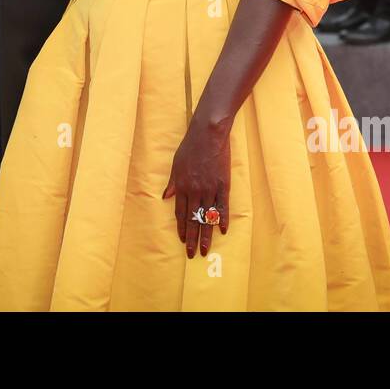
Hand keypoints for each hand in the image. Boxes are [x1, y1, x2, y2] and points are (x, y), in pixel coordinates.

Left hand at [162, 118, 230, 257]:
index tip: (181, 240)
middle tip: (191, 254)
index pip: (180, 213)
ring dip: (206, 234)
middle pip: (193, 219)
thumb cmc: (190, 147)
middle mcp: (195, 190)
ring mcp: (210, 189)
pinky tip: (222, 231)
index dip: (181, 228)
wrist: (208, 134)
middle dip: (191, 238)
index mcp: (182, 186)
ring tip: (205, 249)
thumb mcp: (176, 164)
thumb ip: (173, 183)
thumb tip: (166, 197)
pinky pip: (223, 206)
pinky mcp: (224, 185)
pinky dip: (222, 219)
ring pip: (207, 217)